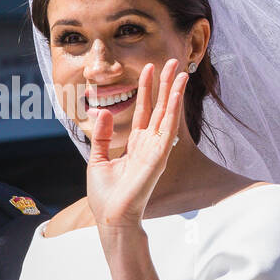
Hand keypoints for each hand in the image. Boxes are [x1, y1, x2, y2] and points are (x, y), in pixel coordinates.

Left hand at [86, 59, 188, 233]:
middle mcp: (150, 144)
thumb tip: (103, 111)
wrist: (111, 217)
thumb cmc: (106, 195)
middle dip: (166, 84)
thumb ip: (103, 136)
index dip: (147, 89)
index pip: (145, 110)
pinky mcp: (159, 157)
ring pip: (168, 114)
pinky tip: (176, 92)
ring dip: (175, 91)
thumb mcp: (98, 159)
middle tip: (172, 61)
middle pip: (161, 107)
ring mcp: (157, 150)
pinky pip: (168, 128)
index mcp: (137, 144)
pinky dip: (173, 108)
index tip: (149, 68)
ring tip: (181, 70)